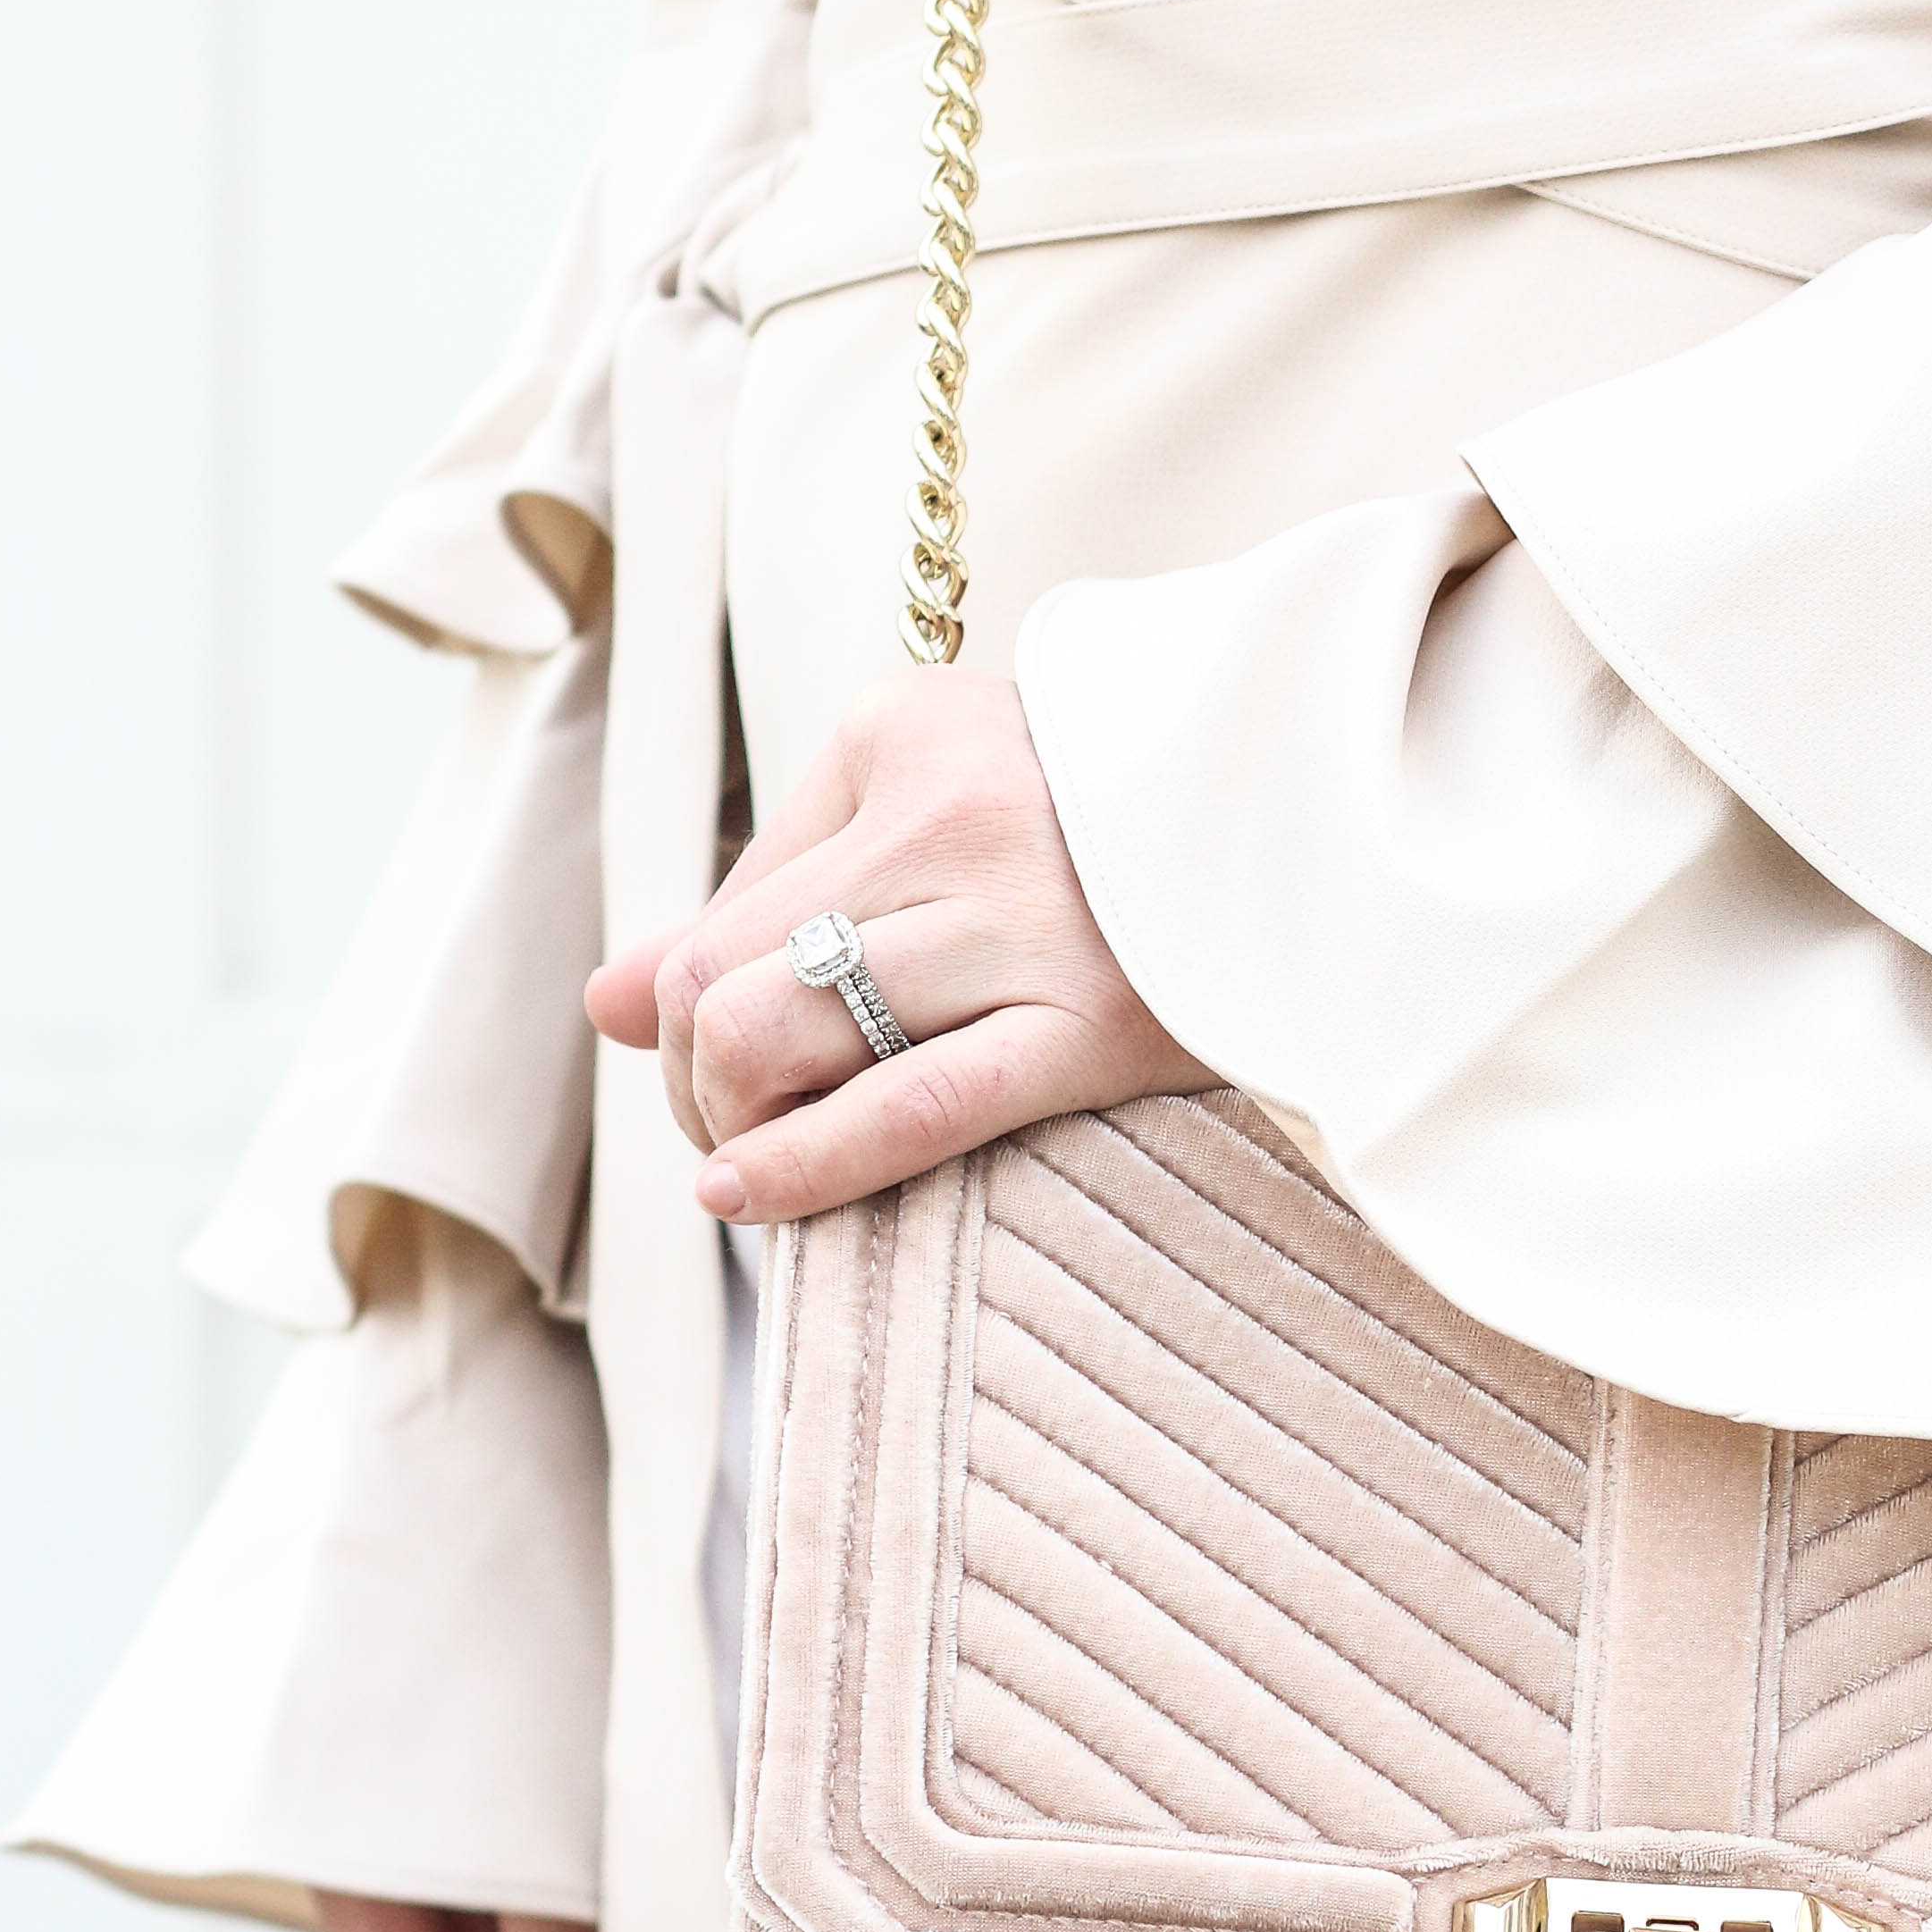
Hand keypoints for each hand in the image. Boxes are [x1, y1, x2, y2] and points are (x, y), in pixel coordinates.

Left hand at [586, 669, 1207, 1224]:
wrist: (1329, 849)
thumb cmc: (1109, 847)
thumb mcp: (931, 818)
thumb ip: (771, 897)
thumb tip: (601, 1002)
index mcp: (903, 734)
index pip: (726, 904)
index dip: (700, 1010)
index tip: (751, 1069)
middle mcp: (949, 811)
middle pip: (715, 974)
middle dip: (697, 1076)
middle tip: (743, 1129)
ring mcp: (1021, 917)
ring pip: (763, 1030)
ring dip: (733, 1120)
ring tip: (765, 1159)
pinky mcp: (1089, 1026)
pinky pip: (902, 1111)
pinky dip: (794, 1165)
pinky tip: (745, 1196)